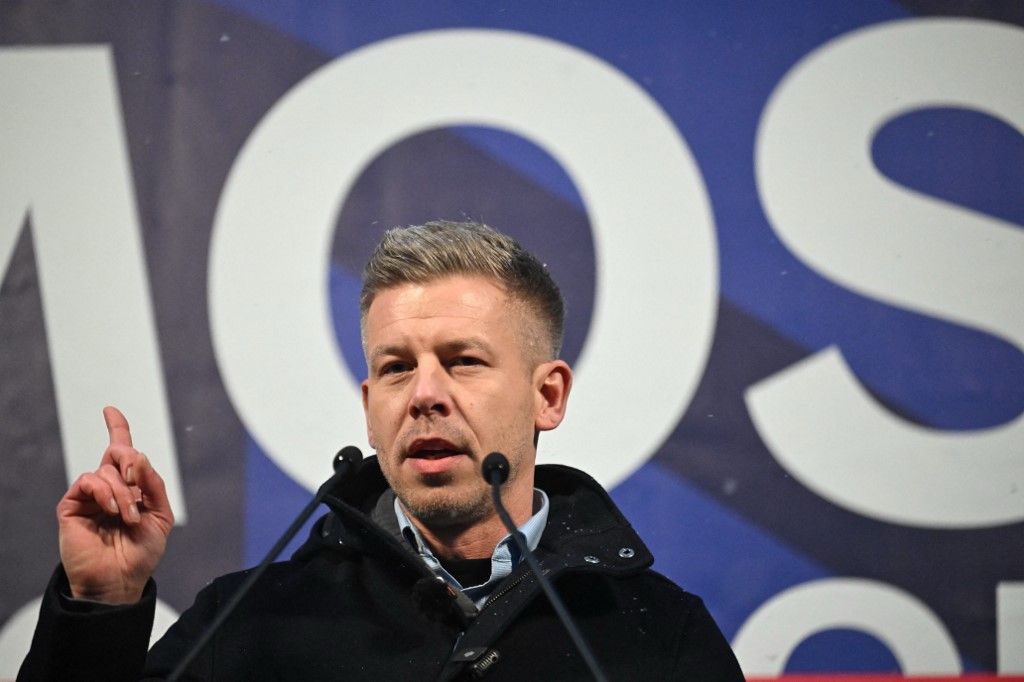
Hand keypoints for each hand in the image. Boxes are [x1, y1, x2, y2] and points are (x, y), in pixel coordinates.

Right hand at [57, 406, 174, 603]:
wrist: (121, 580)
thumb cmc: (141, 552)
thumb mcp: (161, 515)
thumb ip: (153, 484)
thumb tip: (137, 455)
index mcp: (130, 489)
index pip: (121, 453)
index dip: (116, 429)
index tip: (110, 410)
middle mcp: (108, 489)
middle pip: (117, 454)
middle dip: (131, 460)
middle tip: (137, 483)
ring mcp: (89, 497)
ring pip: (106, 470)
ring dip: (123, 491)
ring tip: (129, 516)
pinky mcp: (72, 506)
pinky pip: (88, 481)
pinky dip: (105, 491)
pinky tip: (113, 510)